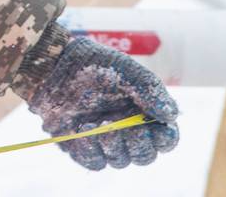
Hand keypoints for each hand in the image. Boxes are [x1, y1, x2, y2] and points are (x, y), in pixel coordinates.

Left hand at [25, 35, 178, 170]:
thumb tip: (171, 114)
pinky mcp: (84, 148)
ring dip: (112, 143)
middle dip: (137, 143)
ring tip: (98, 121)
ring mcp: (106, 140)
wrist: (53, 66)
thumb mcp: (125, 70)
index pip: (165, 139)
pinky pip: (96, 163)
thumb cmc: (92, 63)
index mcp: (144, 112)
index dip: (164, 139)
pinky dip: (91, 149)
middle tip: (125, 126)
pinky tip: (82, 128)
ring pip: (121, 161)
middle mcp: (128, 130)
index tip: (157, 130)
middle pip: (145, 156)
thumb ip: (150, 90)